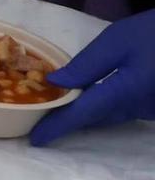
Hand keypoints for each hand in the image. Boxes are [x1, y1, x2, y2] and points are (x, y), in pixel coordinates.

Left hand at [29, 8, 154, 145]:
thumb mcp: (117, 40)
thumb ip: (87, 64)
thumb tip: (55, 82)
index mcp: (126, 92)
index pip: (85, 115)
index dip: (59, 127)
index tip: (36, 139)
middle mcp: (140, 108)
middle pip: (97, 119)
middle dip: (69, 122)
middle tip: (39, 122)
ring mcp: (151, 110)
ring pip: (111, 117)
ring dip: (86, 116)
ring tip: (56, 112)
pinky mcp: (154, 107)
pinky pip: (124, 110)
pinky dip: (104, 107)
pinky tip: (88, 99)